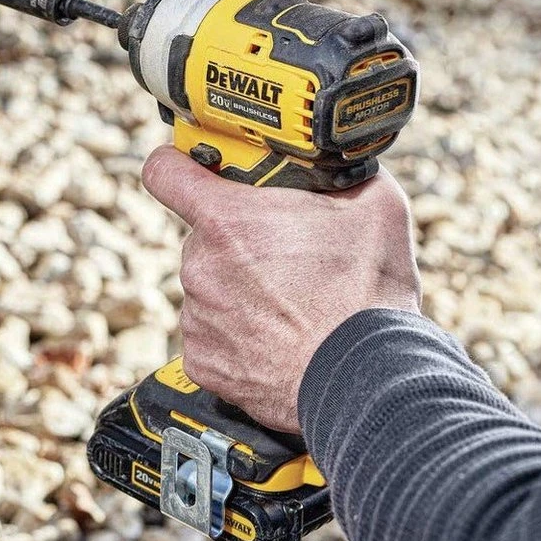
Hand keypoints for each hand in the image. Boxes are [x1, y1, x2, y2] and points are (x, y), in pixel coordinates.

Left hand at [142, 146, 421, 432]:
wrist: (365, 379)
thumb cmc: (367, 297)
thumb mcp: (376, 206)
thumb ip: (340, 173)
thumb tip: (337, 161)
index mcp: (228, 219)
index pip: (164, 171)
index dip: (178, 166)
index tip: (192, 170)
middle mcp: (200, 266)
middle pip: (203, 236)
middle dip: (237, 239)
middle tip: (284, 252)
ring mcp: (198, 317)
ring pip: (209, 286)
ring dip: (238, 288)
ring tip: (289, 302)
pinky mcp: (202, 361)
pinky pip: (212, 334)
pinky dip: (237, 334)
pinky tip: (276, 336)